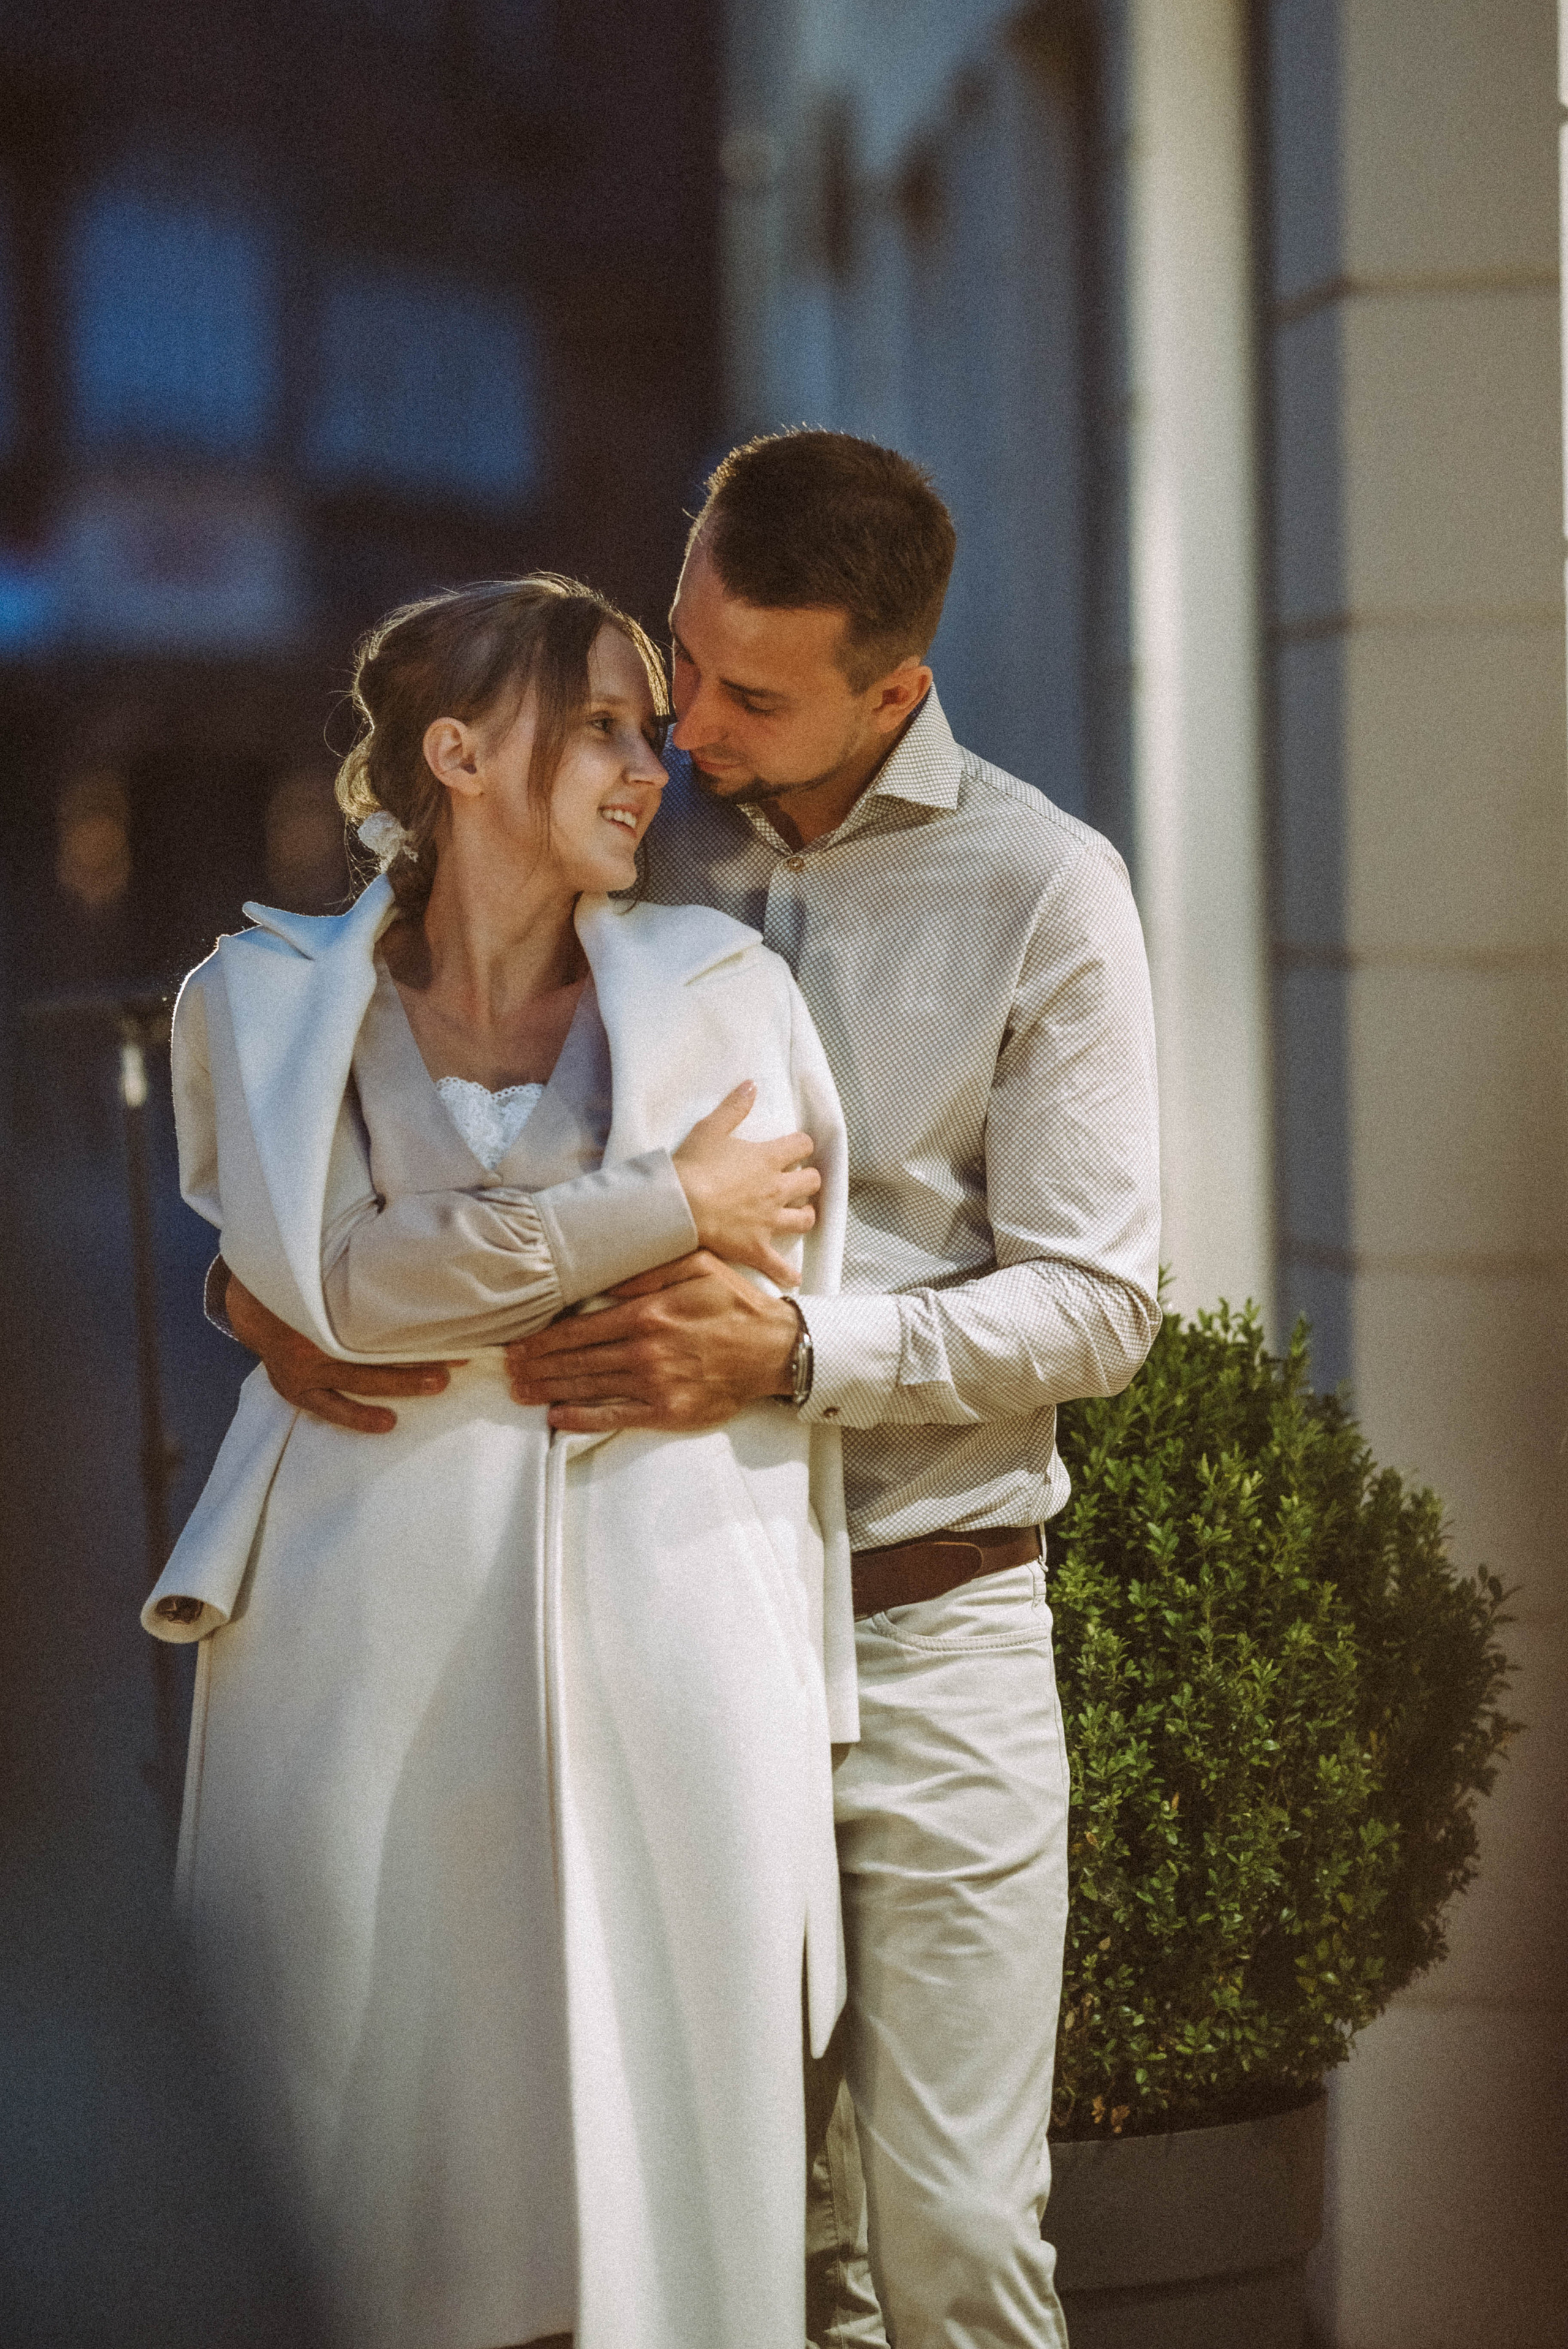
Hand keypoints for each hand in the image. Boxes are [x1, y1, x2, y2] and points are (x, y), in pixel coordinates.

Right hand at [224, 1270, 462, 1433]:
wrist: (249, 1304)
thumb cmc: (297, 1279)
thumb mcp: (319, 1261)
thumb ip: (350, 1256)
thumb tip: (395, 1221)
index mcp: (317, 1301)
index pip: (373, 1311)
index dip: (412, 1317)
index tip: (448, 1315)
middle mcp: (310, 1334)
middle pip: (372, 1345)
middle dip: (416, 1349)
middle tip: (457, 1354)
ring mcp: (302, 1366)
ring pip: (359, 1378)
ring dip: (401, 1381)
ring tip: (437, 1383)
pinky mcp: (294, 1387)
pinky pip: (329, 1406)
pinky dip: (357, 1416)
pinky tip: (388, 1423)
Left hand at [506, 1251, 799, 1432]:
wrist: (774, 1349)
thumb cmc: (734, 1304)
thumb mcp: (696, 1266)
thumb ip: (648, 1269)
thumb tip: (604, 1278)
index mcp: (647, 1313)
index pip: (580, 1329)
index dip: (543, 1339)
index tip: (517, 1344)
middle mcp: (645, 1350)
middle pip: (577, 1360)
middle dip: (537, 1366)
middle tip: (509, 1371)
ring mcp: (655, 1384)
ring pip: (590, 1387)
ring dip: (550, 1390)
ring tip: (521, 1392)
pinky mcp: (668, 1412)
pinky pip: (616, 1416)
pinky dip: (582, 1418)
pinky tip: (557, 1417)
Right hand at [672, 1083, 819, 1286]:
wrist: (680, 1205)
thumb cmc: (692, 1165)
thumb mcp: (710, 1128)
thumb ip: (734, 1107)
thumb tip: (752, 1084)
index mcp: (767, 1158)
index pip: (802, 1145)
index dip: (802, 1145)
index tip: (797, 1148)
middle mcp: (776, 1189)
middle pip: (811, 1182)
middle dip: (810, 1181)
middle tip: (800, 1182)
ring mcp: (769, 1220)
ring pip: (804, 1219)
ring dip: (806, 1216)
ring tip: (801, 1216)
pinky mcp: (756, 1247)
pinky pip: (779, 1265)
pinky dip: (787, 1272)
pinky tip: (793, 1277)